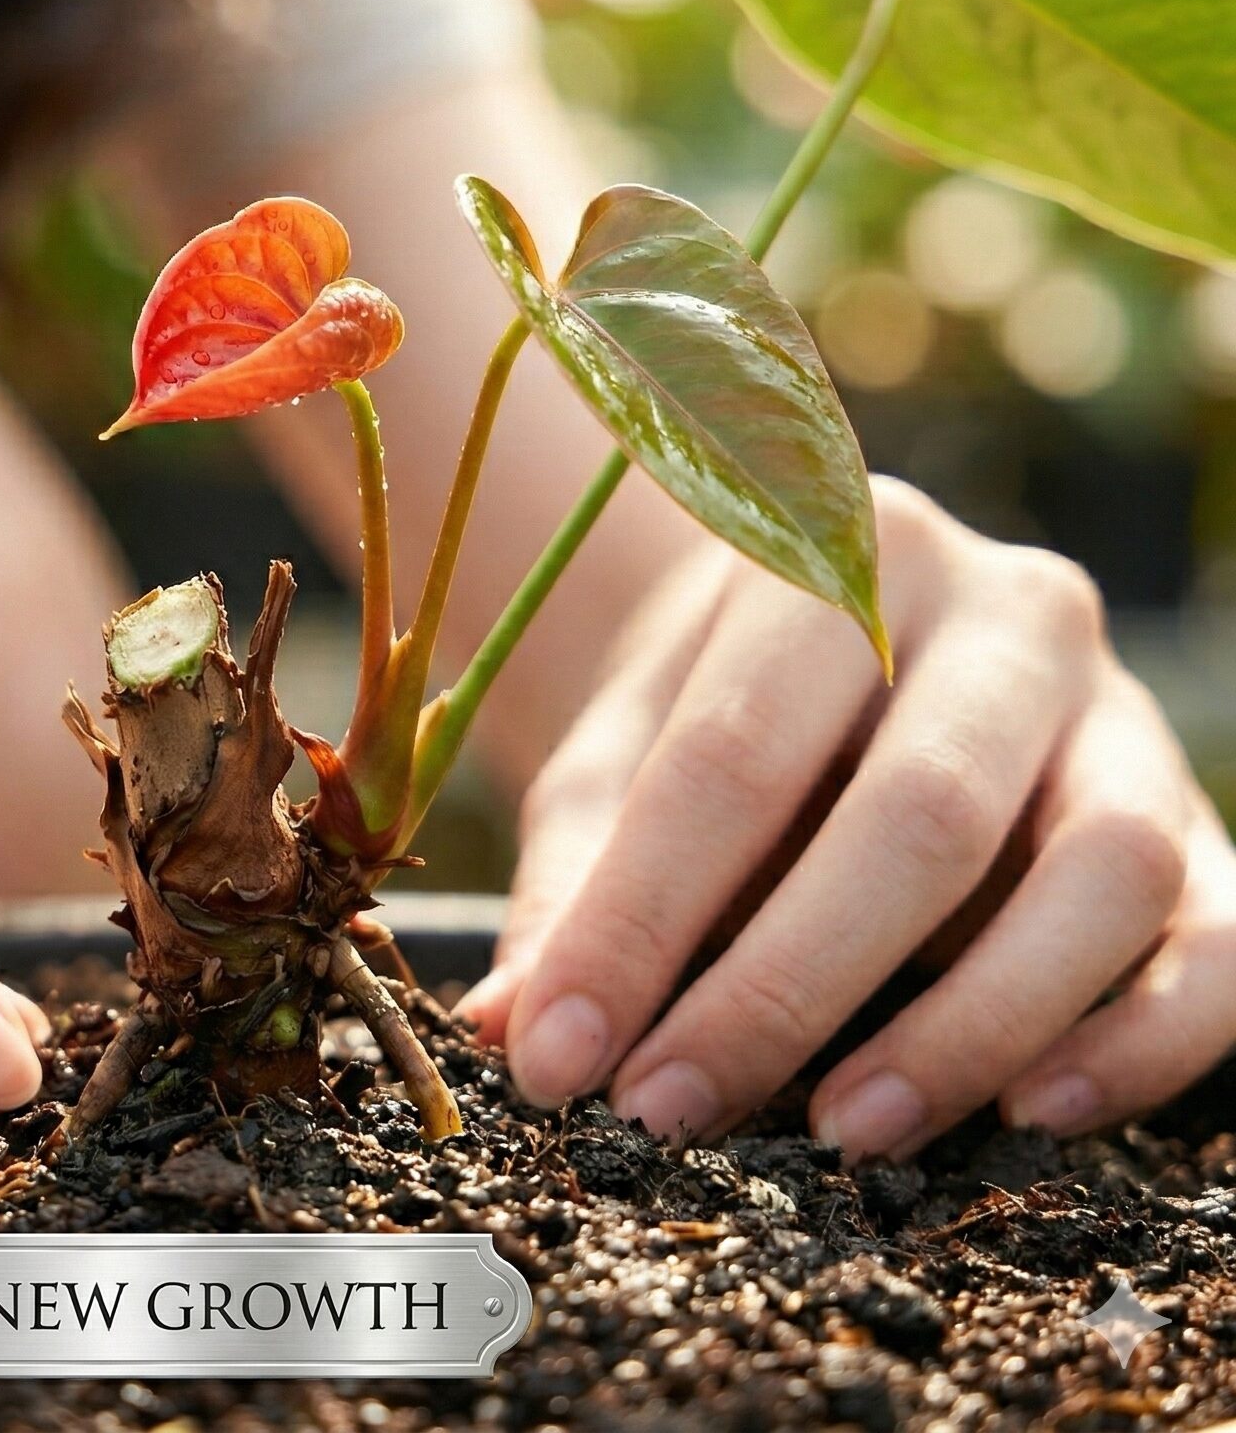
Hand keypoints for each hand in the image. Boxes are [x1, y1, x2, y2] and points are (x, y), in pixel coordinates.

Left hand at [464, 479, 1235, 1159]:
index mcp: (837, 554)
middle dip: (782, 988)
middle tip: (671, 1109)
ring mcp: (1116, 708)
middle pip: (918, 814)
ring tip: (841, 1128)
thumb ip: (576, 882)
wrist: (827, 644)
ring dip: (968, 1026)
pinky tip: (1033, 1111)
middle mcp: (1001, 609)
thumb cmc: (706, 709)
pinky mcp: (1195, 810)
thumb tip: (516, 1031)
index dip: (641, 920)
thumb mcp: (617, 758)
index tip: (563, 1057)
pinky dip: (1143, 1039)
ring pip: (1101, 872)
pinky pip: (1217, 932)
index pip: (734, 755)